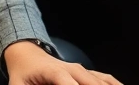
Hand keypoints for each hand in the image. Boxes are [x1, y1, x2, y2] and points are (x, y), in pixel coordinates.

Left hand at [4, 41, 123, 84]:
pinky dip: (115, 84)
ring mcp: (82, 70)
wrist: (28, 55)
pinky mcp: (88, 74)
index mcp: (54, 71)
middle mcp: (73, 69)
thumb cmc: (23, 74)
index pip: (70, 84)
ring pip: (102, 81)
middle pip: (91, 83)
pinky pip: (106, 80)